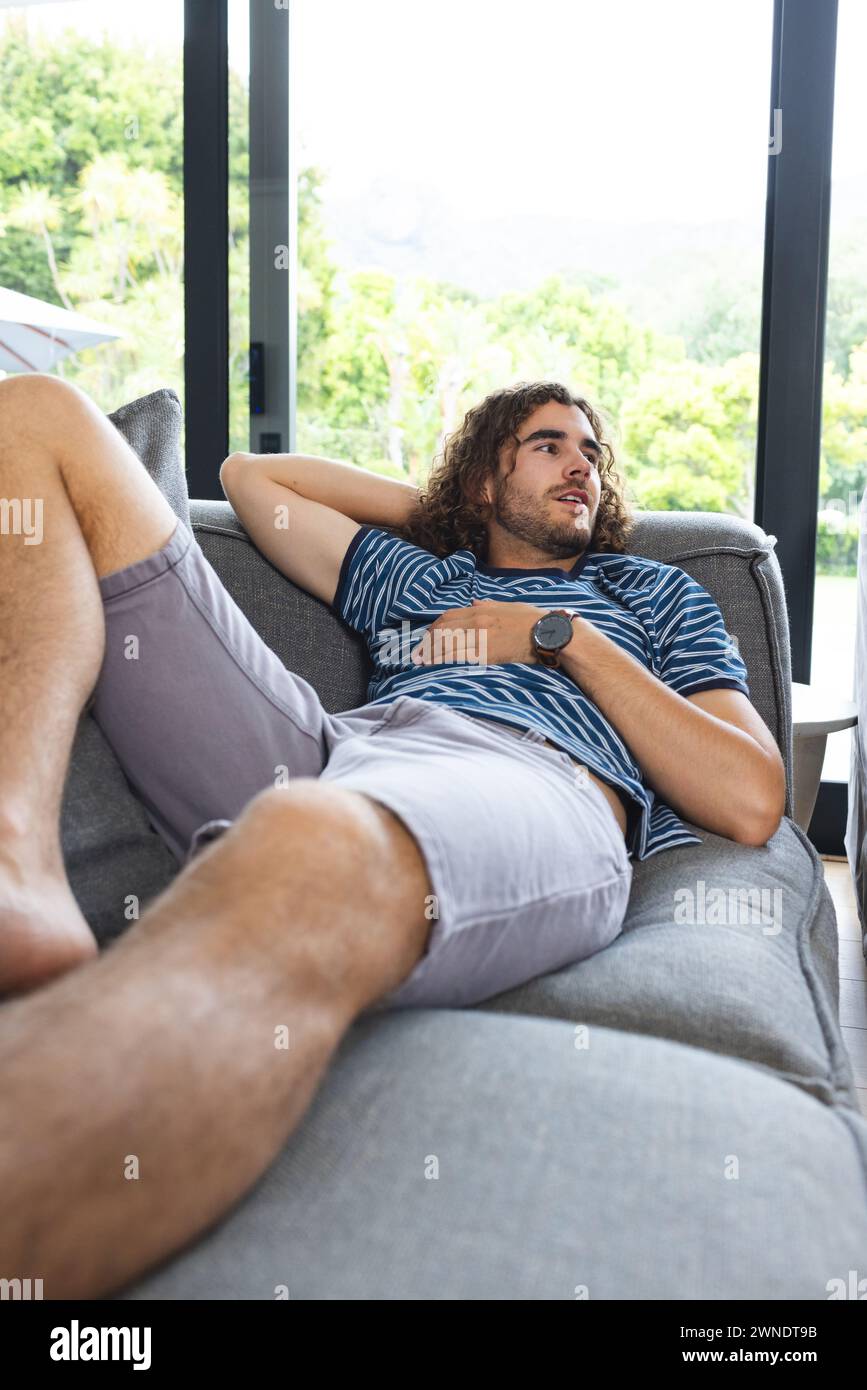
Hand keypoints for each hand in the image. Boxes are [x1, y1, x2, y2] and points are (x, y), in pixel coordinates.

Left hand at [410, 600, 546, 666]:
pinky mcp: (486, 654)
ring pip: (445, 643)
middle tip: (417, 651)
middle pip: (442, 630)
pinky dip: (441, 660)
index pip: (447, 616)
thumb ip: (488, 605)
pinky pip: (456, 656)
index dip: (433, 627)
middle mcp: (477, 621)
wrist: (549, 633)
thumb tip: (473, 602)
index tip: (426, 636)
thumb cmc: (532, 620)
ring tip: (419, 660)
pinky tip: (432, 665)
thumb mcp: (508, 606)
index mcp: (481, 610)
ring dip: (429, 652)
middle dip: (427, 641)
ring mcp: (480, 638)